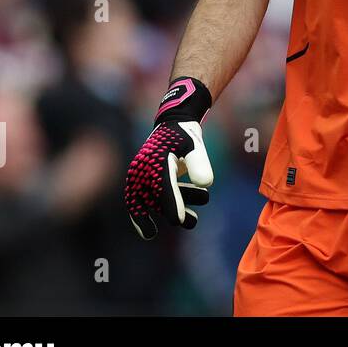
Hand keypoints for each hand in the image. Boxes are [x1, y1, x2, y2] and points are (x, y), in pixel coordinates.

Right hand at [124, 77, 213, 238]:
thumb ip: (199, 163)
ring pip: (152, 202)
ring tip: (195, 218)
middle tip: (187, 222)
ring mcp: (141, 177)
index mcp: (155, 161)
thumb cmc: (184, 135)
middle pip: (150, 200)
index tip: (178, 220)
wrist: (172, 124)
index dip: (171, 204)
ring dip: (172, 209)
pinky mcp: (144, 182)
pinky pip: (145, 202)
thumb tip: (206, 184)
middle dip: (170, 211)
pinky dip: (158, 213)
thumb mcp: (195, 146)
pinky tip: (182, 219)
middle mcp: (142, 172)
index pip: (163, 187)